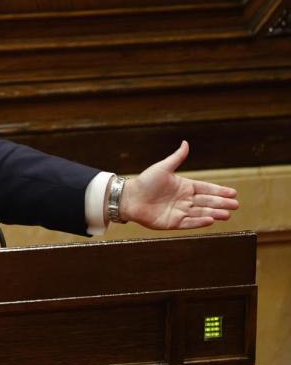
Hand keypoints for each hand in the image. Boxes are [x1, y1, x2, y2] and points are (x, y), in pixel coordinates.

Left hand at [121, 141, 238, 229]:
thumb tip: (185, 142)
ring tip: (227, 214)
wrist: (129, 198)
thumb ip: (176, 158)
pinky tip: (211, 220)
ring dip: (214, 213)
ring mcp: (179, 211)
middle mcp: (184, 200)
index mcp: (183, 186)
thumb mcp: (163, 168)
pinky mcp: (173, 223)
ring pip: (201, 212)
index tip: (233, 192)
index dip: (219, 191)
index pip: (205, 188)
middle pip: (206, 201)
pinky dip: (200, 222)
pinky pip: (189, 222)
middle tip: (236, 205)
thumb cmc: (144, 182)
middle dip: (221, 203)